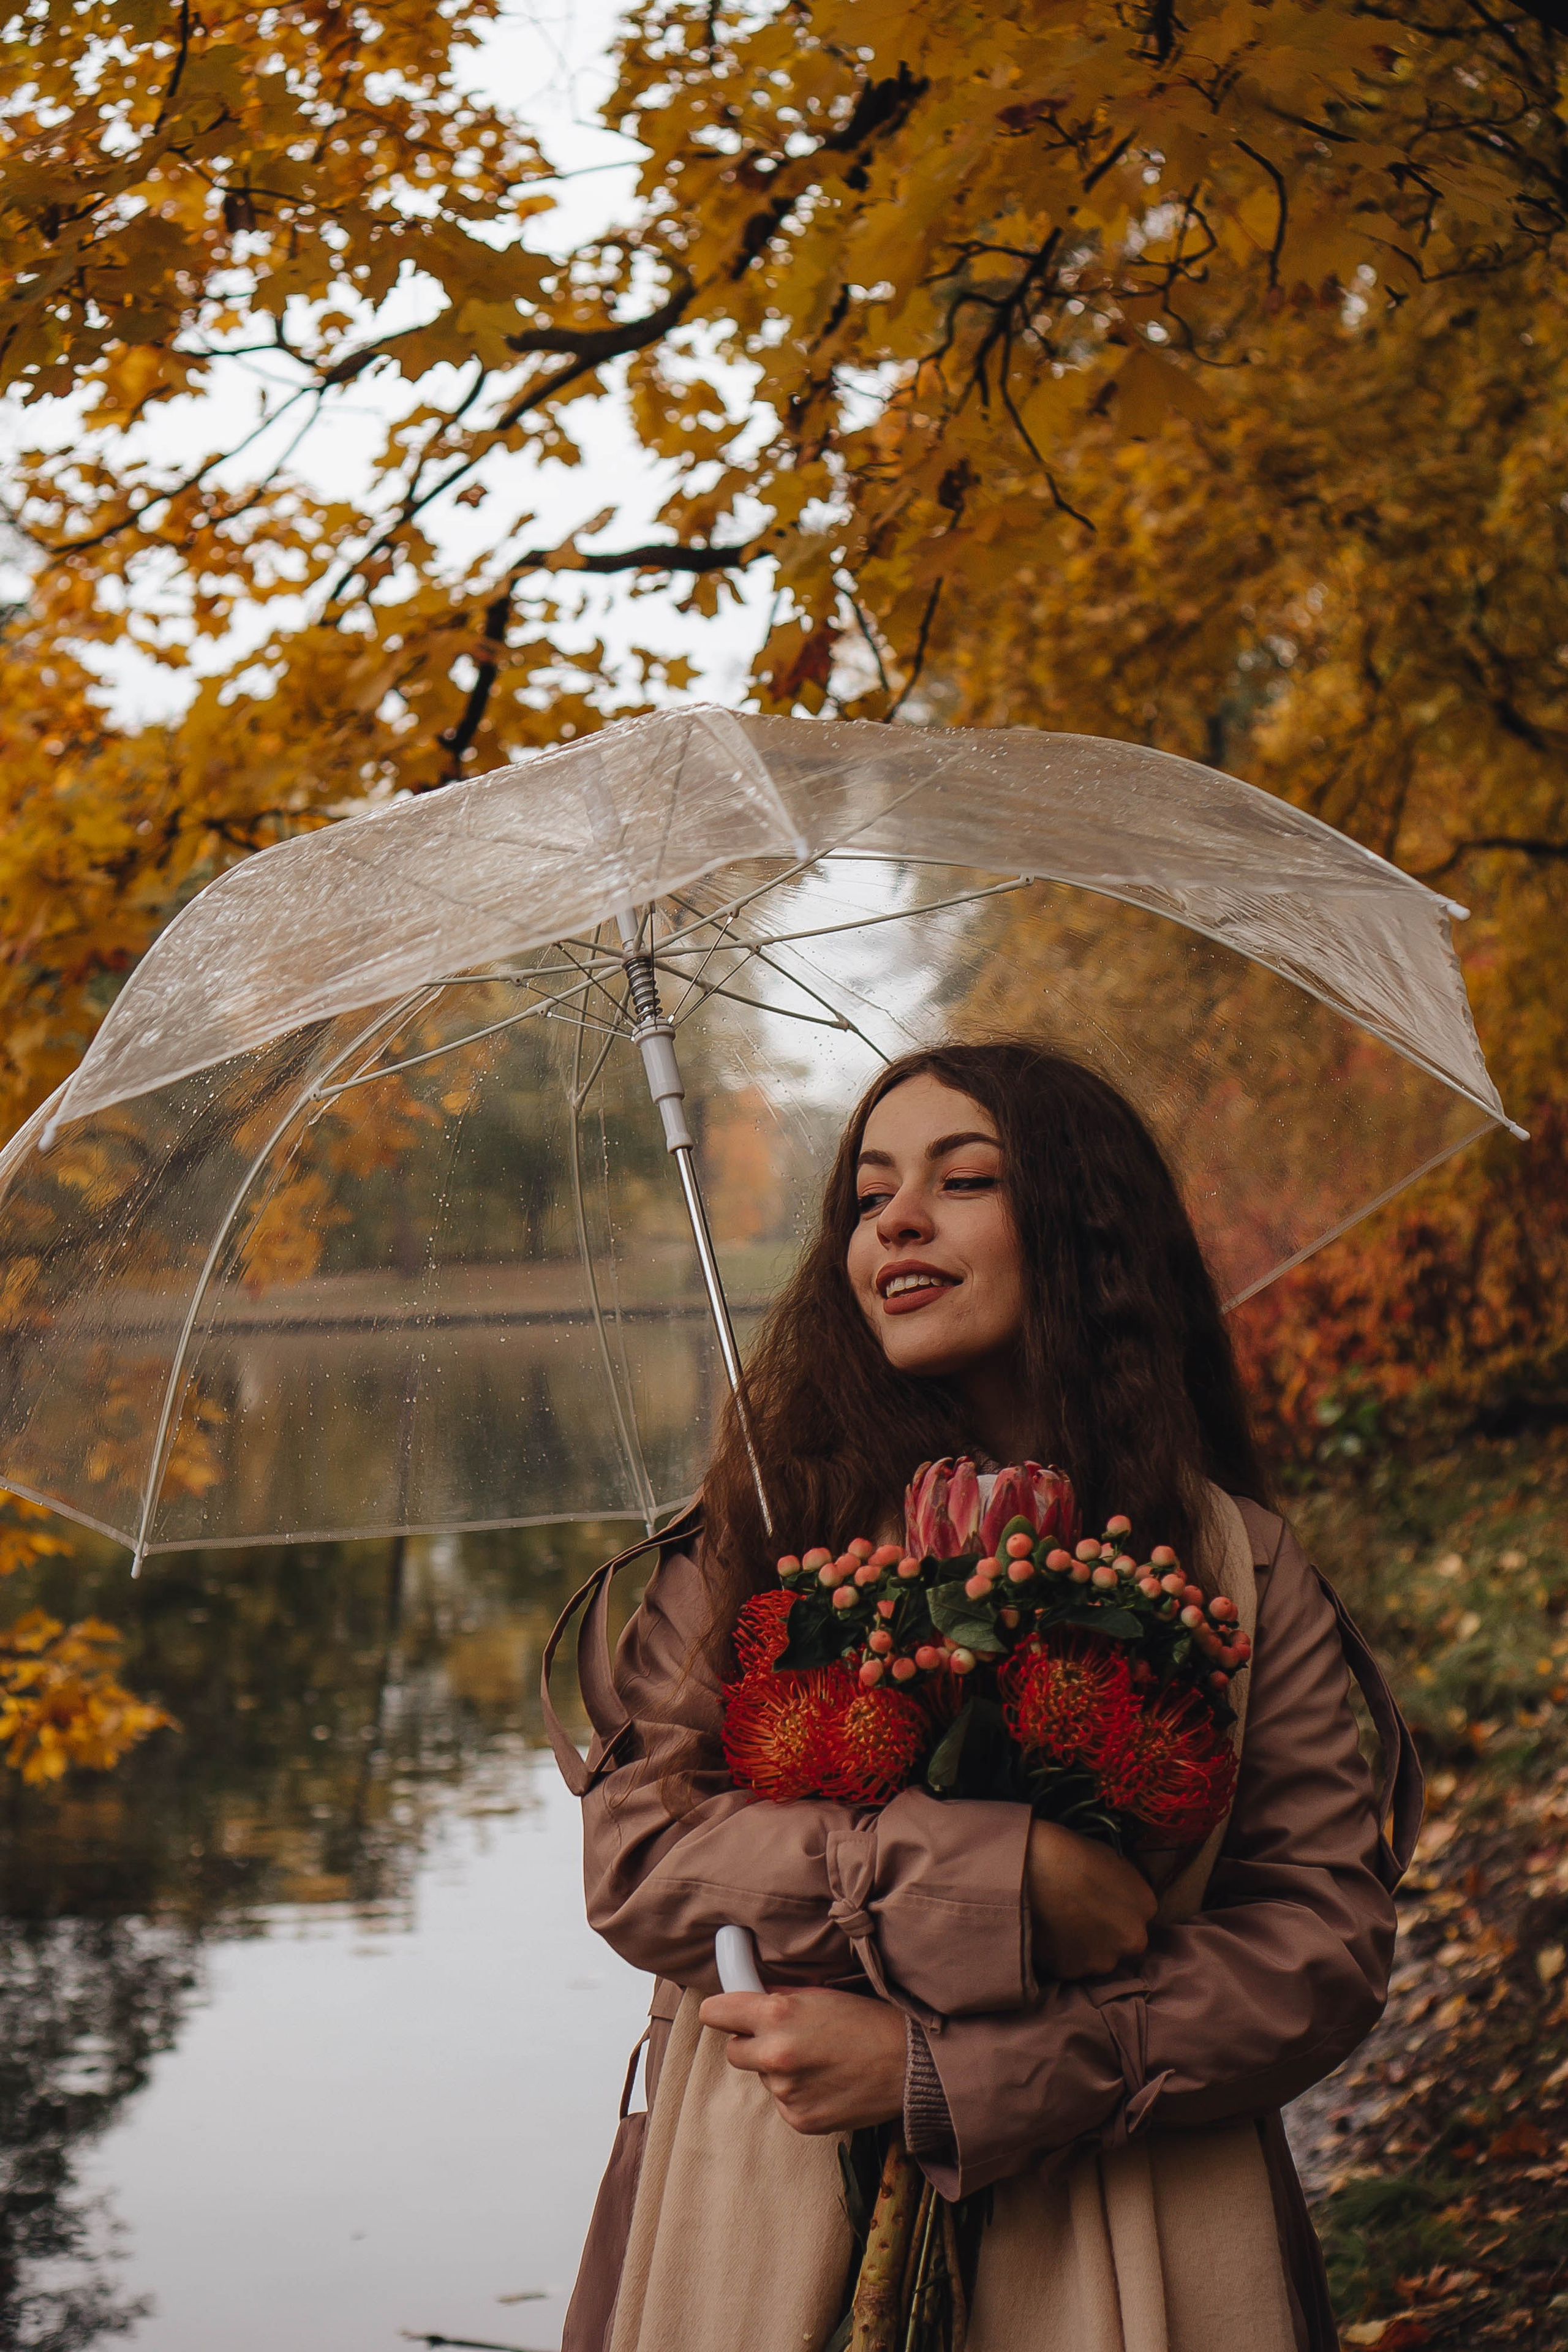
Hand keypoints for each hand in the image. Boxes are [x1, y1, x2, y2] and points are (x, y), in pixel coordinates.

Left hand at [698, 1986, 906, 2134]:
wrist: (909, 2066)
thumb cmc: (868, 2021)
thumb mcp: (820, 1995)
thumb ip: (780, 1998)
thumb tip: (750, 1997)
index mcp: (777, 2014)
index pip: (715, 2013)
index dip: (723, 2012)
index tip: (729, 2013)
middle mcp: (775, 2054)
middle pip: (733, 2051)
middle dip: (751, 2043)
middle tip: (784, 2038)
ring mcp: (786, 2092)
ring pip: (763, 2078)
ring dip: (780, 2070)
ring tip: (820, 2061)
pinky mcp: (799, 2120)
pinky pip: (784, 2103)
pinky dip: (799, 2094)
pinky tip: (827, 2083)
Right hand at [1026, 1819, 1155, 1979]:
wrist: (1033, 1867)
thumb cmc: (1071, 1852)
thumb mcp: (1113, 1861)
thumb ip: (1123, 1889)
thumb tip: (1116, 1898)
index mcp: (1145, 1907)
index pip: (1137, 1915)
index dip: (1116, 1909)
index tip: (1098, 1902)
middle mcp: (1132, 1939)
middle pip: (1121, 1941)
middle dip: (1104, 1933)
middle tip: (1079, 1915)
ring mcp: (1102, 1959)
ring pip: (1095, 1958)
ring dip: (1083, 1947)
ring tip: (1059, 1923)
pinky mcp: (1072, 1971)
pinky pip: (1068, 1964)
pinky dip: (1060, 1953)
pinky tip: (1047, 1932)